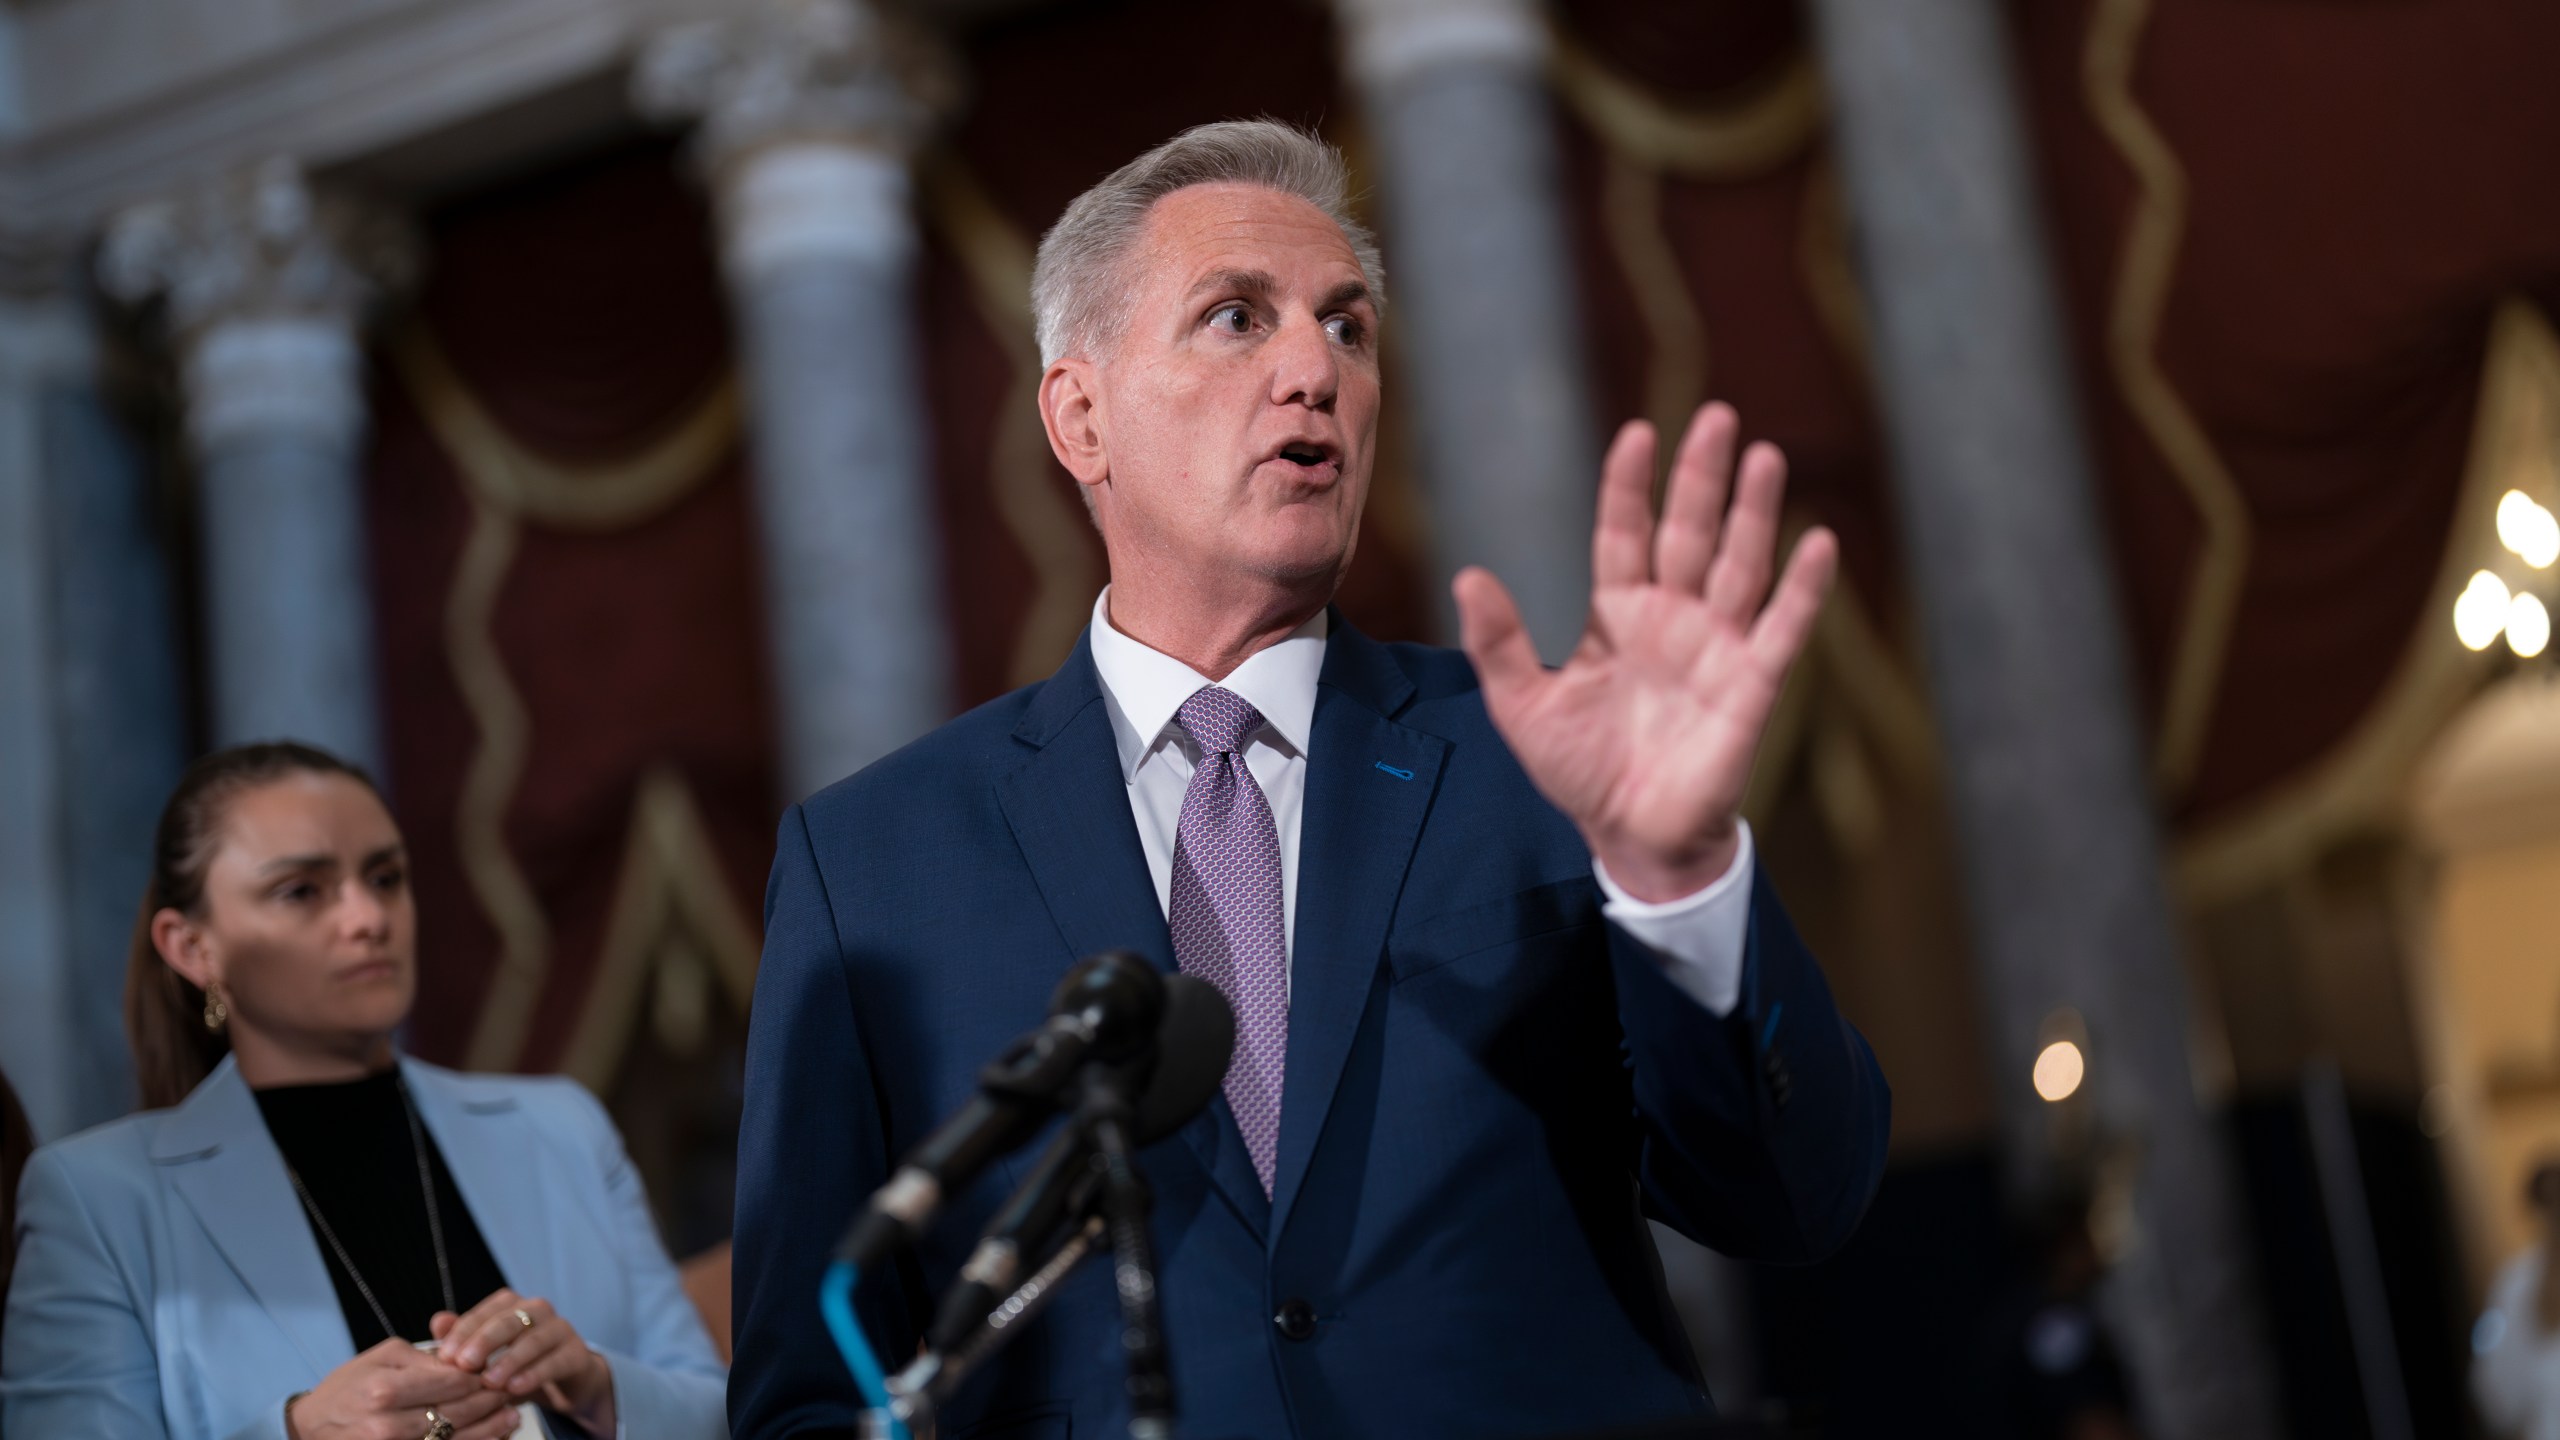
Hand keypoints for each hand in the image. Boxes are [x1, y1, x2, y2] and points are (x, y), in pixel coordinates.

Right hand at [285, 1337, 522, 1439]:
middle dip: (489, 1403)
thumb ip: (426, 1358)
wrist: (310, 1427)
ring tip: (509, 1418)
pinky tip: (488, 1437)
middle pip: (456, 1414)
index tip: (499, 1371)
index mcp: (386, 1389)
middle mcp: (388, 1423)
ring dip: (486, 1430)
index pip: (451, 1383)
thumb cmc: (348, 1385)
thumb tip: (464, 1363)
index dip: (480, 1378)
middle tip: (511, 1393)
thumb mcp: (382, 1356)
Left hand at [432, 1289, 614, 1436]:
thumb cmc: (517, 1363)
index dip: (464, 1332)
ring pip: (535, 1339)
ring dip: (510, 1360)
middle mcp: (538, 1310)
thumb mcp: (488, 1355)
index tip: (445, 1356)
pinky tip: (516, 1388)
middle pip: (510, 1320)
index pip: (486, 1311)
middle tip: (465, 1364)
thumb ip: (464, 1339)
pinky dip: (535, 1374)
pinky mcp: (576, 1354)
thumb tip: (438, 1321)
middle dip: (485, 1341)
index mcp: (512, 1305)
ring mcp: (560, 1330)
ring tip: (490, 1382)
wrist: (563, 1381)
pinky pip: (556, 1361)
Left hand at [1456, 403, 1834, 901]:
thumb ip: (1499, 643)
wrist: (1630, 839)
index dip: (1630, 487)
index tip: (1637, 433)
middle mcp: (1673, 618)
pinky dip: (1801, 587)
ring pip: (1740, 564)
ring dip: (1755, 512)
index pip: (1625, 534)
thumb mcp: (1522, 707)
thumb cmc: (1579, 772)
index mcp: (1618, 615)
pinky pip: (1782, 628)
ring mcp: (1717, 647)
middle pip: (1690, 532)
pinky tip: (1816, 542)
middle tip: (1718, 415)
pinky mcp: (1752, 685)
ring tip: (1766, 455)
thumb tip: (1469, 576)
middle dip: (1702, 477)